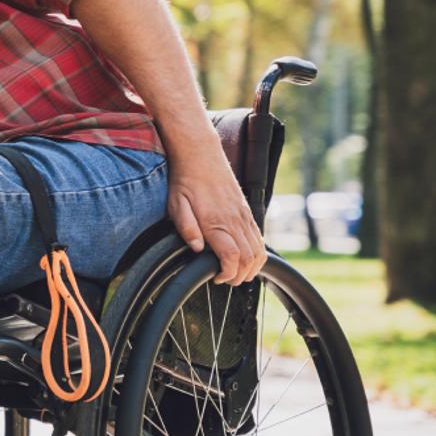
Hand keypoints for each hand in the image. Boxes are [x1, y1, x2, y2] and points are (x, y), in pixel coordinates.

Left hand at [166, 157, 266, 285]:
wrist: (200, 155)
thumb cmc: (185, 182)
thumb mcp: (176, 205)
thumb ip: (187, 228)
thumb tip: (198, 248)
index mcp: (216, 221)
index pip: (232, 256)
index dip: (228, 273)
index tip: (217, 278)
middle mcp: (234, 220)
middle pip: (249, 258)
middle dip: (240, 276)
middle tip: (226, 280)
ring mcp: (244, 215)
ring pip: (259, 249)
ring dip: (252, 267)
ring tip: (237, 274)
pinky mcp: (247, 212)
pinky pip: (259, 237)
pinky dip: (258, 253)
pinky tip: (246, 258)